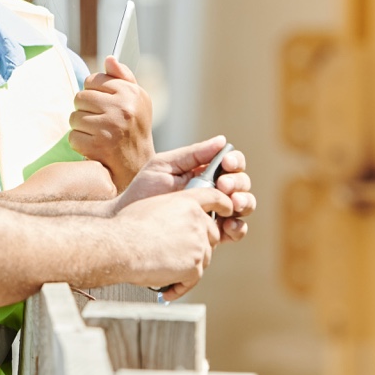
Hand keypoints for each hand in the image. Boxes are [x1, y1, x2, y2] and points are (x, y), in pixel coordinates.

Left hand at [70, 56, 154, 189]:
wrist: (138, 166)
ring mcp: (110, 126)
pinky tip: (93, 146)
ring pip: (74, 117)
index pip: (93, 80)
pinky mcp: (99, 145)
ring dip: (81, 128)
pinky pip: (73, 136)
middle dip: (84, 110)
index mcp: (131, 92)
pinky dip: (80, 144)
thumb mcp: (137, 101)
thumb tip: (109, 58)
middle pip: (80, 97)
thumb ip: (123, 78)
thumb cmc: (134, 129)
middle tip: (98, 121)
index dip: (93, 93)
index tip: (102, 104)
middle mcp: (123, 107)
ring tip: (96, 134)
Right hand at [112, 186, 230, 299]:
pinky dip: (180, 286)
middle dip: (200, 244)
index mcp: (187, 202)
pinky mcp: (195, 266)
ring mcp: (199, 244)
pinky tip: (166, 289)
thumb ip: (173, 209)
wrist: (122, 247)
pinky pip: (193, 279)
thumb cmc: (128, 227)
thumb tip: (176, 221)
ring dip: (189, 266)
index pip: (215, 198)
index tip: (229, 210)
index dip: (224, 204)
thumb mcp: (153, 206)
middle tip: (180, 253)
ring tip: (166, 270)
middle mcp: (197, 221)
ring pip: (204, 257)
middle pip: (212, 234)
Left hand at [116, 137, 254, 242]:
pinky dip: (238, 227)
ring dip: (244, 202)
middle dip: (237, 182)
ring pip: (244, 205)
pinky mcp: (214, 233)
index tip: (226, 163)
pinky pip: (236, 230)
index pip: (231, 164)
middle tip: (223, 185)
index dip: (234, 162)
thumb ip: (192, 154)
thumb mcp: (165, 166)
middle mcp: (215, 191)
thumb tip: (223, 141)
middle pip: (242, 183)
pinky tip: (228, 225)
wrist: (130, 221)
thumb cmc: (144, 190)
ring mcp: (216, 212)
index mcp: (205, 172)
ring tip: (233, 204)